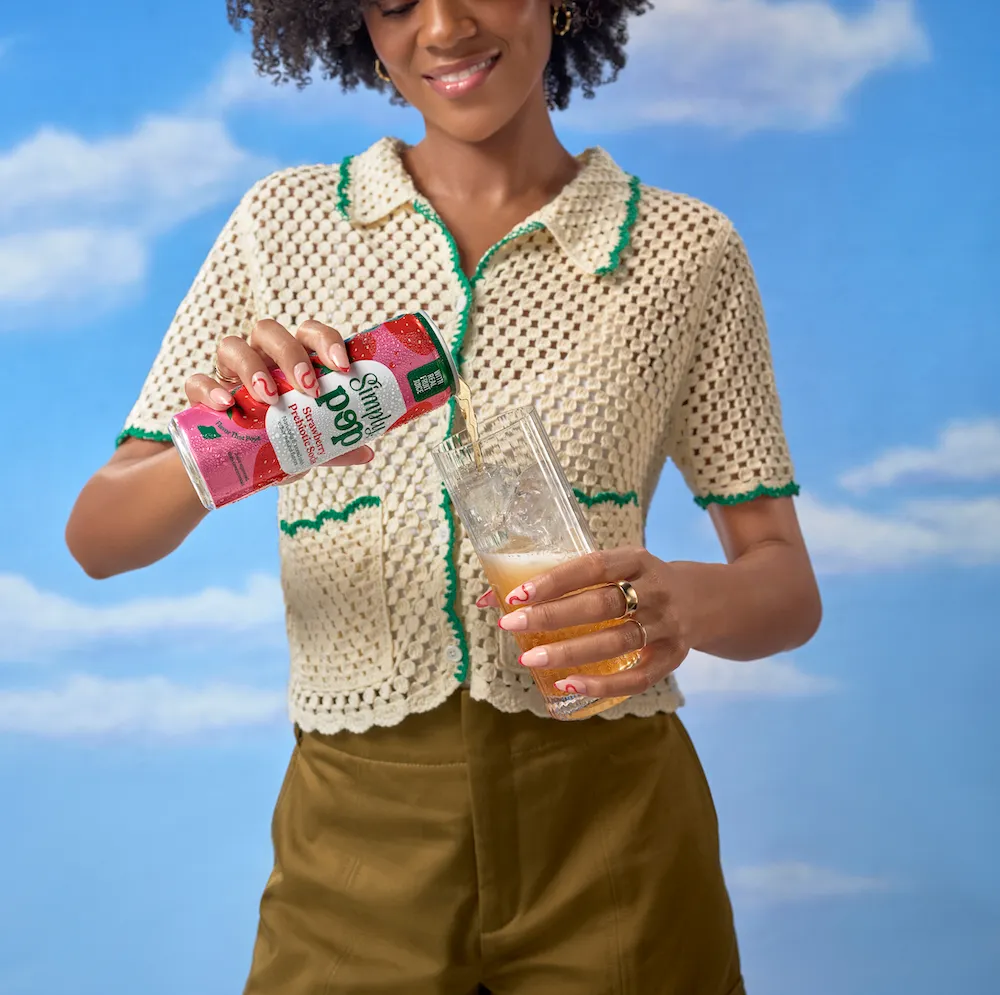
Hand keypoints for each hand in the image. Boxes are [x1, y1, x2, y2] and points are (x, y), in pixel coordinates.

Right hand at [183, 318, 373, 475]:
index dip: (326, 341)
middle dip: (290, 354)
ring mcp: (229, 374)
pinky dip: (209, 389)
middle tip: (308, 387)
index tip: (342, 367)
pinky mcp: (201, 394)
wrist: (234, 465)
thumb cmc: (278, 442)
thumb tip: (368, 451)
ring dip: (252, 367)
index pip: (309, 334)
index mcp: (291, 362)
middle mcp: (260, 358)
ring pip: (231, 345)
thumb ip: (335, 446)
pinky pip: (197, 380)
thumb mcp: (310, 446)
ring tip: (270, 399)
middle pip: (269, 330)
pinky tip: (226, 406)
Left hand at [477, 546, 689, 698]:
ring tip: (530, 658)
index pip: (593, 566)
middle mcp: (656, 590)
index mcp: (638, 559)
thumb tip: (490, 597)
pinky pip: (637, 678)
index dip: (555, 580)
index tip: (517, 594)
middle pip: (603, 604)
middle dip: (553, 615)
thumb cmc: (638, 583)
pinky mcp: (673, 658)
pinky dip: (602, 685)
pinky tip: (567, 685)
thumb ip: (564, 580)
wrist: (705, 601)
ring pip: (618, 641)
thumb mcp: (615, 569)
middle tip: (512, 625)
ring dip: (571, 652)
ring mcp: (667, 626)